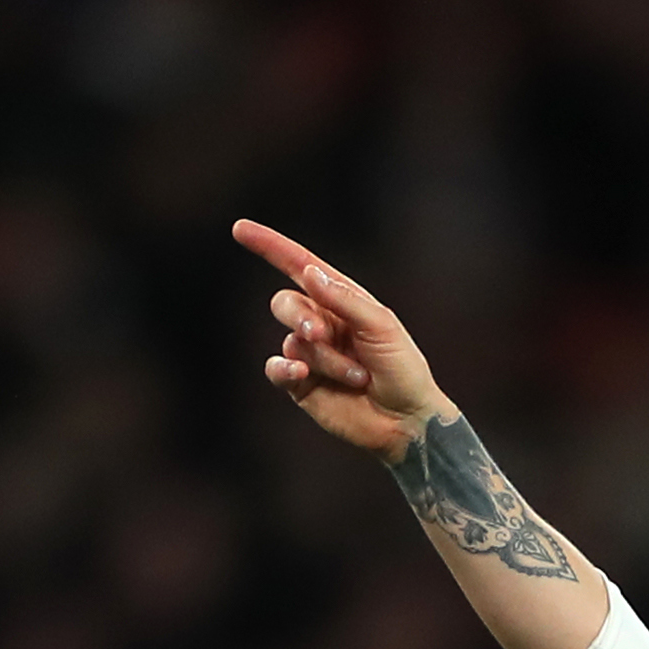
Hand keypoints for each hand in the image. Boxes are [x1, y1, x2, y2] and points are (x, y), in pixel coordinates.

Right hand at [232, 219, 450, 462]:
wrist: (408, 420)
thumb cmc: (403, 370)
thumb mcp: (382, 327)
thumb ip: (344, 299)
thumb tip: (308, 271)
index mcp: (342, 301)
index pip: (299, 266)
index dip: (270, 247)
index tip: (240, 229)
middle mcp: (322, 323)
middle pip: (285, 303)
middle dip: (300, 316)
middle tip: (320, 333)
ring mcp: (310, 354)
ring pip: (293, 341)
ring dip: (326, 359)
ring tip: (359, 377)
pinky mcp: (301, 384)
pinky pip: (276, 368)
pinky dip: (284, 368)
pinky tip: (299, 372)